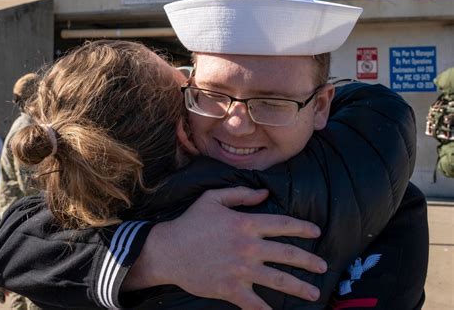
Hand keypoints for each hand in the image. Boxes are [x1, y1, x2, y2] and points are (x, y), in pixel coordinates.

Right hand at [125, 187, 326, 308]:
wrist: (168, 250)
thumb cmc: (191, 222)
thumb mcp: (213, 199)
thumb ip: (241, 194)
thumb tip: (265, 193)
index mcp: (246, 224)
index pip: (282, 224)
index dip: (302, 228)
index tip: (316, 232)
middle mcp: (248, 247)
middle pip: (286, 254)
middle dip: (308, 261)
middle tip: (324, 266)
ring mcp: (240, 270)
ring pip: (277, 280)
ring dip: (299, 286)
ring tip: (315, 293)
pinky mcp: (230, 289)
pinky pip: (254, 303)